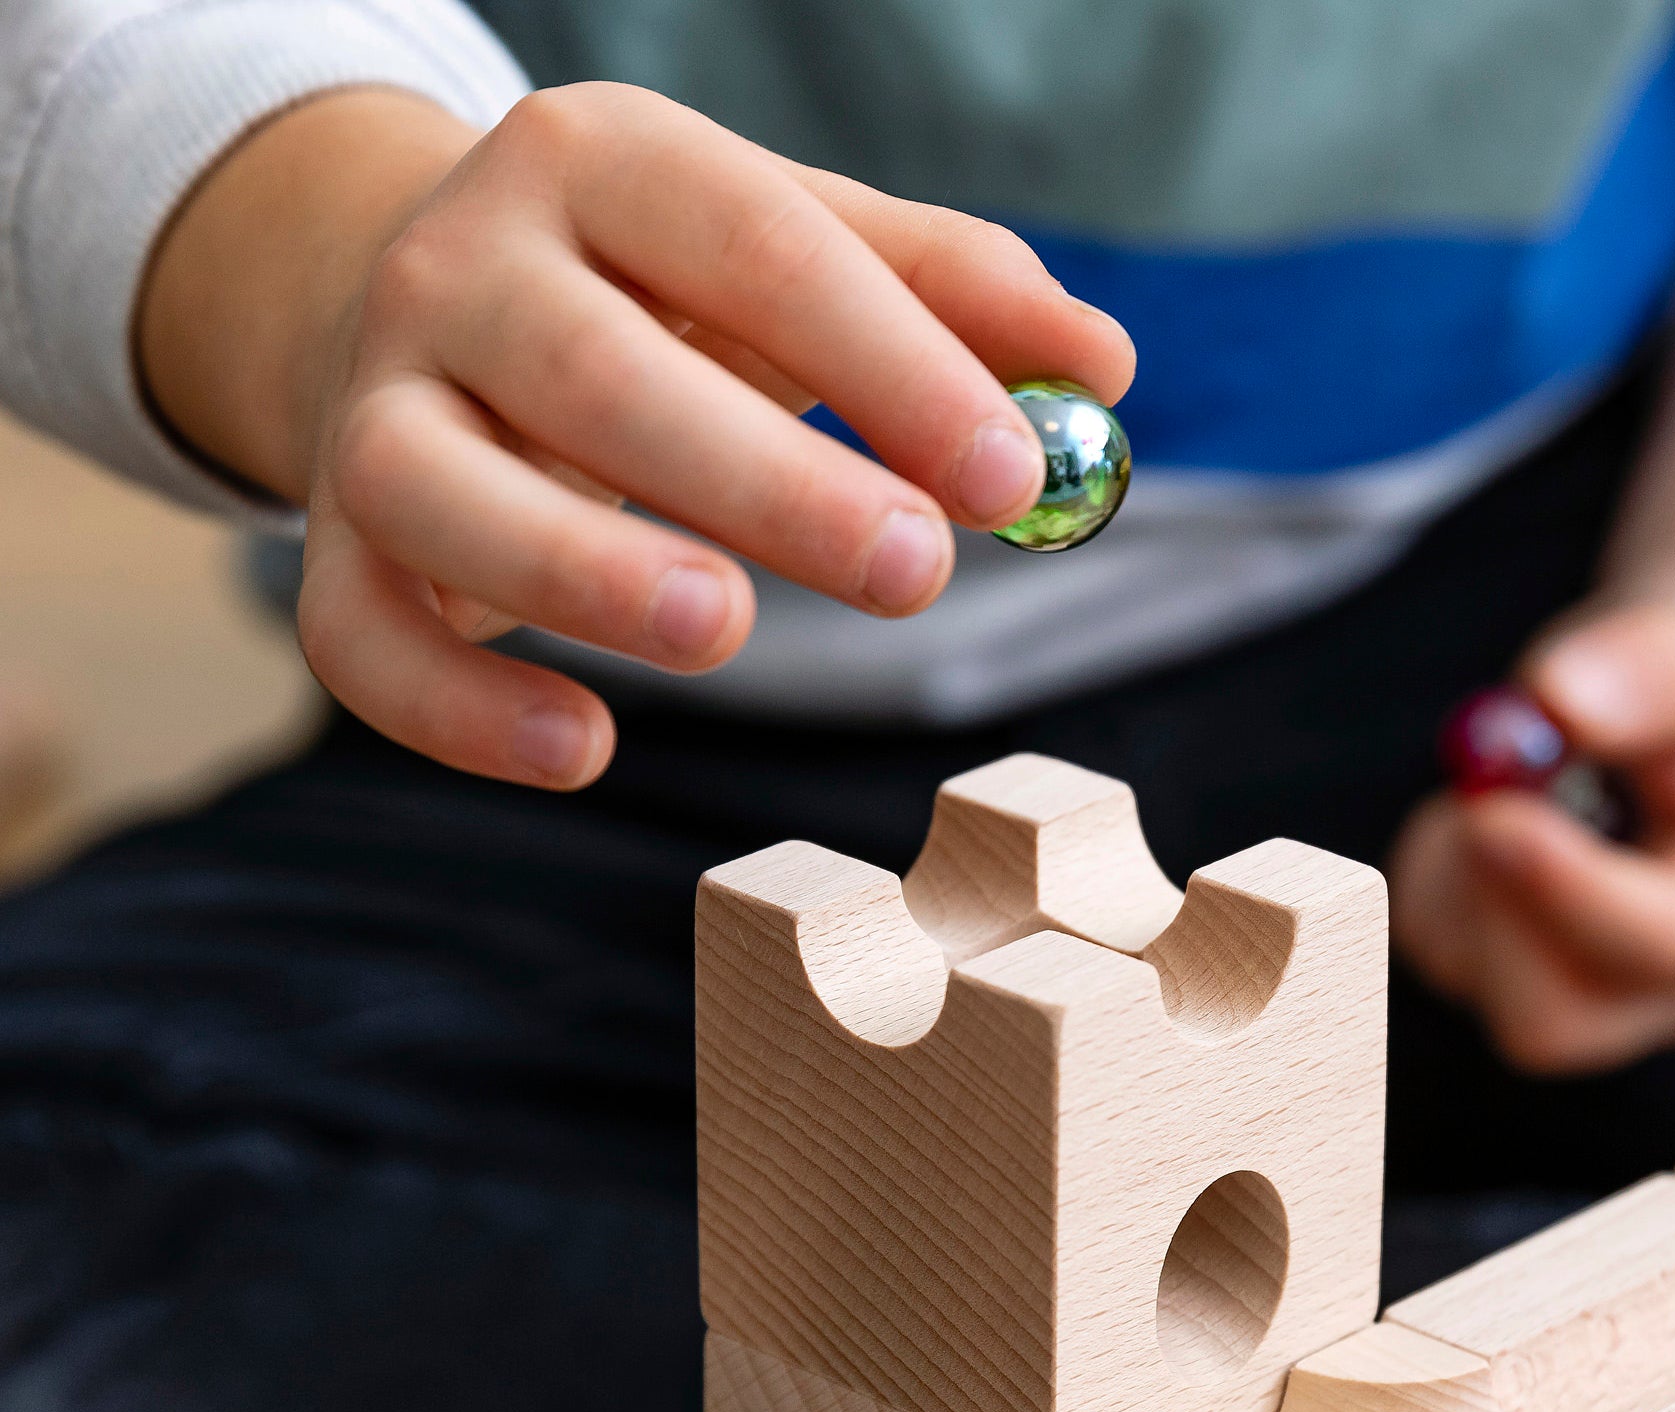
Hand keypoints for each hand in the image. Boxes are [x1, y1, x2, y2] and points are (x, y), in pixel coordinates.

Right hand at [141, 86, 1132, 786]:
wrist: (426, 311)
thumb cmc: (660, 295)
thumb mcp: (796, 255)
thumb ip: (947, 295)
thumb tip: (1101, 368)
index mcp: (600, 162)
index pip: (756, 245)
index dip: (888, 361)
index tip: (1010, 475)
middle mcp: (463, 267)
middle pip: (602, 374)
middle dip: (768, 479)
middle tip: (914, 570)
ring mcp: (377, 407)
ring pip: (446, 492)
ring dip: (589, 571)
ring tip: (730, 631)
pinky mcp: (336, 541)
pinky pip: (364, 636)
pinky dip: (462, 709)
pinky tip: (586, 750)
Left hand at [1391, 567, 1674, 1073]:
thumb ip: (1662, 665)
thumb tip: (1559, 701)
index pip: (1658, 947)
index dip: (1563, 890)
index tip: (1492, 815)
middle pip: (1552, 1022)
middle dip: (1492, 910)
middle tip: (1477, 793)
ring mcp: (1593, 995)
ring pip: (1472, 973)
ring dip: (1461, 865)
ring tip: (1520, 769)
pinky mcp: (1515, 976)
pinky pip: (1432, 940)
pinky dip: (1436, 867)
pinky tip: (1493, 808)